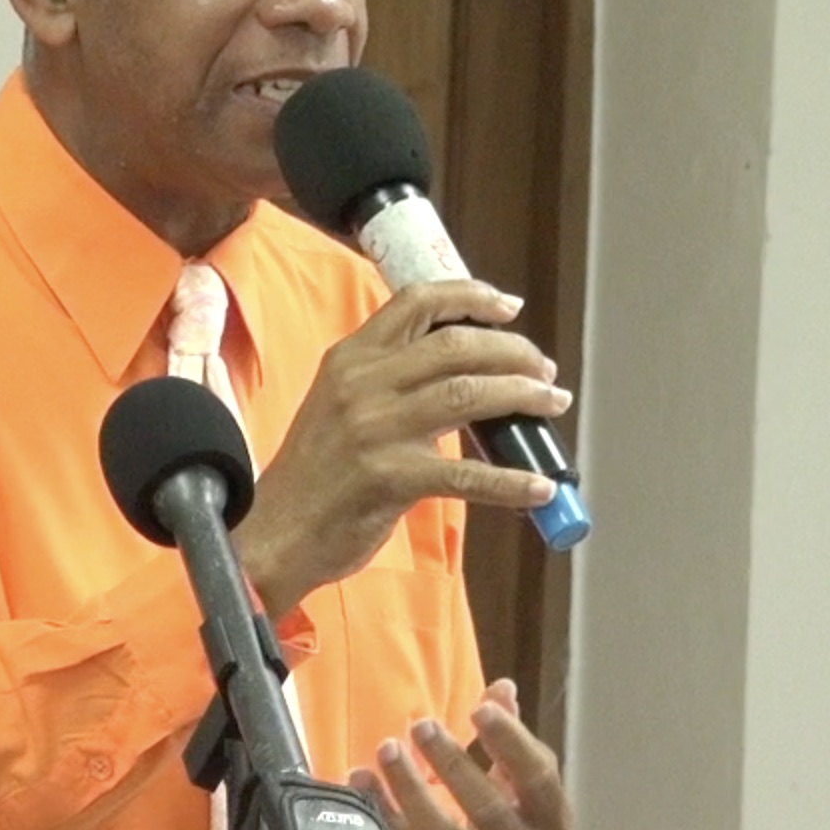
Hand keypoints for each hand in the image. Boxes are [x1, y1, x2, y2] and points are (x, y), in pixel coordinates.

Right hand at [234, 280, 569, 617]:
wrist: (276, 532)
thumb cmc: (315, 472)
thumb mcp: (338, 403)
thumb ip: (387, 378)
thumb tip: (462, 368)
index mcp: (350, 358)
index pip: (417, 302)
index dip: (472, 296)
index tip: (510, 307)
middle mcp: (362, 384)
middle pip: (456, 346)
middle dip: (514, 352)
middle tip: (545, 370)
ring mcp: (375, 430)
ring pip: (468, 395)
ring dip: (523, 397)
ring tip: (553, 403)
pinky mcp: (389, 479)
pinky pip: (466, 475)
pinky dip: (511, 482)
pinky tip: (539, 486)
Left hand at [348, 679, 572, 829]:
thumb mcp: (528, 793)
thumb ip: (513, 739)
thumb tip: (502, 687)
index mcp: (552, 825)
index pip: (538, 781)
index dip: (511, 743)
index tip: (479, 708)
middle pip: (488, 811)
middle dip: (452, 765)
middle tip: (421, 725)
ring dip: (409, 789)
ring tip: (387, 748)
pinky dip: (380, 814)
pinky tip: (361, 778)